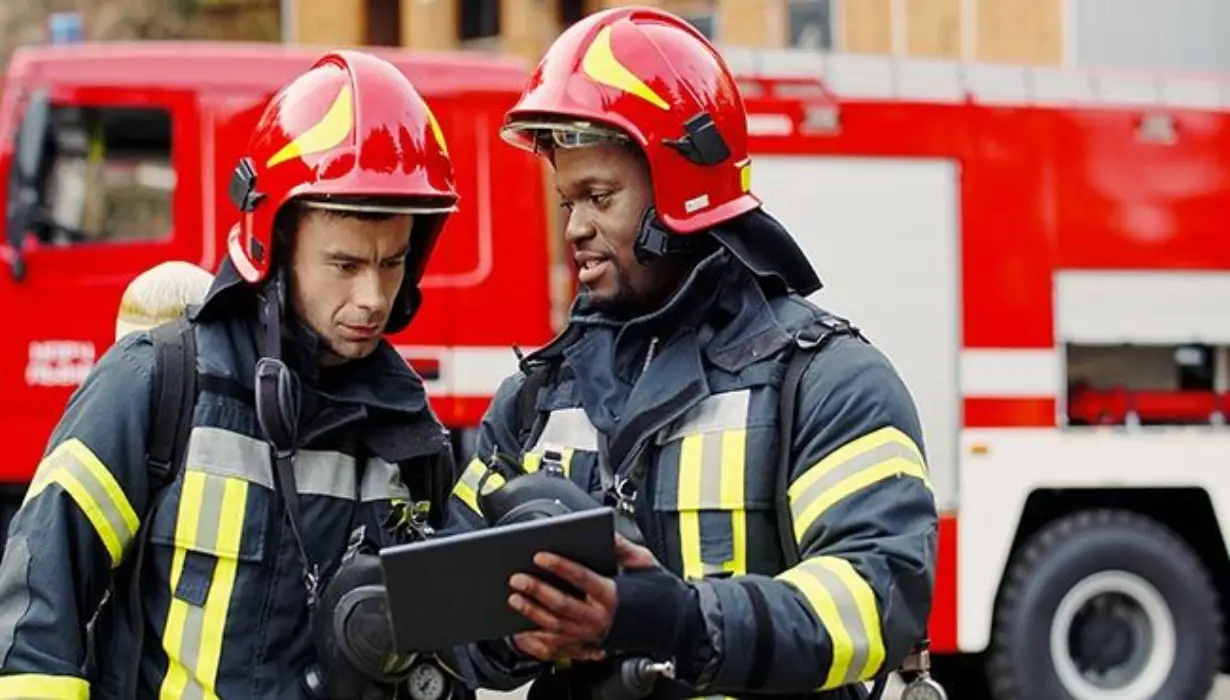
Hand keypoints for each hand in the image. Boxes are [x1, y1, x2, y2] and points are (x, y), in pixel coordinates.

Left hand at [508, 535, 658, 661]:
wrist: (670, 626)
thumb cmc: (656, 594)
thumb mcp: (644, 562)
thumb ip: (622, 546)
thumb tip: (605, 530)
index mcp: (613, 594)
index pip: (580, 577)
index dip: (559, 566)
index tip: (540, 556)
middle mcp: (600, 619)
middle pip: (562, 604)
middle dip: (537, 590)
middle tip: (517, 578)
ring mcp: (591, 636)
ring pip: (555, 626)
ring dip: (531, 613)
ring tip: (514, 598)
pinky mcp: (585, 648)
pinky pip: (555, 647)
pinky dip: (535, 640)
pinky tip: (520, 629)